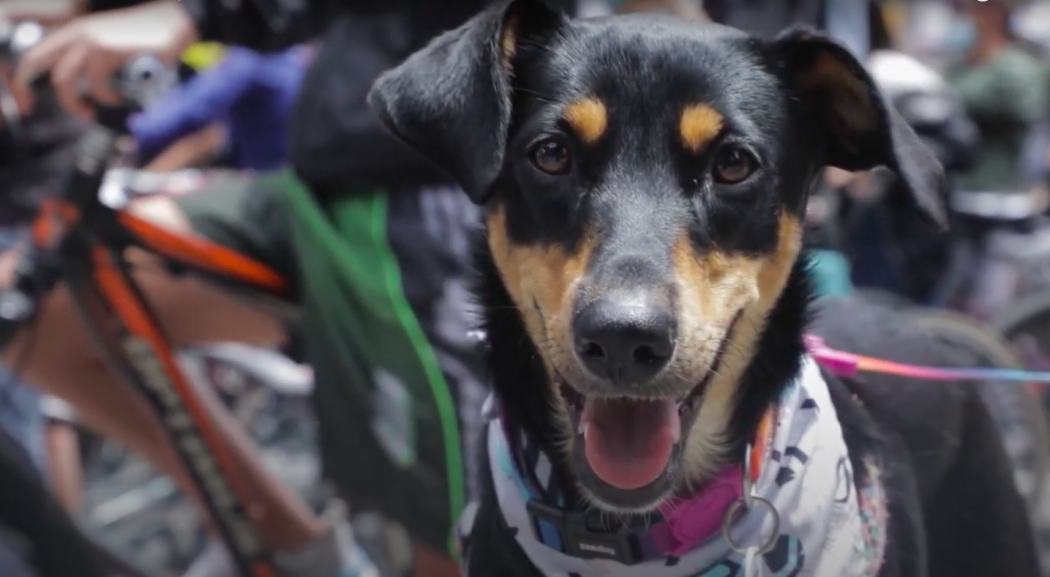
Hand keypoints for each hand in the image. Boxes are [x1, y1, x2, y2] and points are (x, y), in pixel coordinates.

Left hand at [12, 0, 197, 118]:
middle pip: (36, 63)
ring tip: (93, 110)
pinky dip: (107, 98)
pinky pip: (95, 86)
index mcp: (74, 32)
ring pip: (63, 81)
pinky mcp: (106, 52)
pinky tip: (119, 97)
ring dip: (76, 103)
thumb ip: (92, 60)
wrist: (173, 25)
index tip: (29, 102)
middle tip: (40, 108)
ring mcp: (89, 42)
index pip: (35, 55)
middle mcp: (76, 34)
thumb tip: (81, 88)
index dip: (24, 80)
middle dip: (31, 90)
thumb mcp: (110, 45)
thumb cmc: (147, 39)